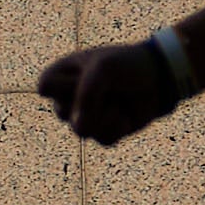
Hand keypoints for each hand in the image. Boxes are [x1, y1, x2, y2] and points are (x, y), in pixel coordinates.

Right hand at [35, 40, 179, 145]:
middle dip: (91, 101)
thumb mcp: (103, 70)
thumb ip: (85, 96)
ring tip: (118, 102)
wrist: (159, 78)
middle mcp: (69, 97)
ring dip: (106, 115)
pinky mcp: (103, 131)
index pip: (45, 87)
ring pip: (82, 131)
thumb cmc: (127, 65)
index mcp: (62, 74)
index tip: (86, 72)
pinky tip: (125, 115)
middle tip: (108, 87)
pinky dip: (118, 127)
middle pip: (62, 112)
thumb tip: (80, 130)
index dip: (67, 85)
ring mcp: (85, 116)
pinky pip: (102, 139)